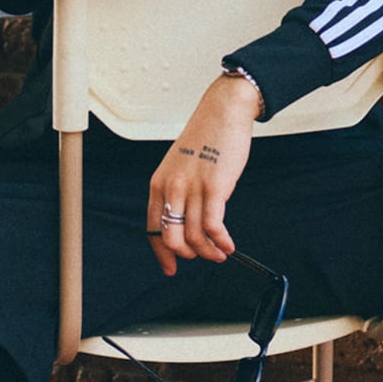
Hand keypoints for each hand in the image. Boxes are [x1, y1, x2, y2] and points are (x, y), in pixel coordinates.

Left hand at [147, 75, 259, 274]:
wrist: (222, 112)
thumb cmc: (205, 138)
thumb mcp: (179, 166)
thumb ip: (179, 192)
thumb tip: (187, 222)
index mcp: (159, 184)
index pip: (153, 230)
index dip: (162, 254)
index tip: (171, 268)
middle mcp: (171, 188)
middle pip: (171, 239)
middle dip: (188, 256)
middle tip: (203, 257)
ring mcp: (191, 189)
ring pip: (194, 237)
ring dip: (209, 253)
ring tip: (221, 254)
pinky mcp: (214, 187)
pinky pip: (214, 227)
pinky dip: (222, 242)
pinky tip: (229, 245)